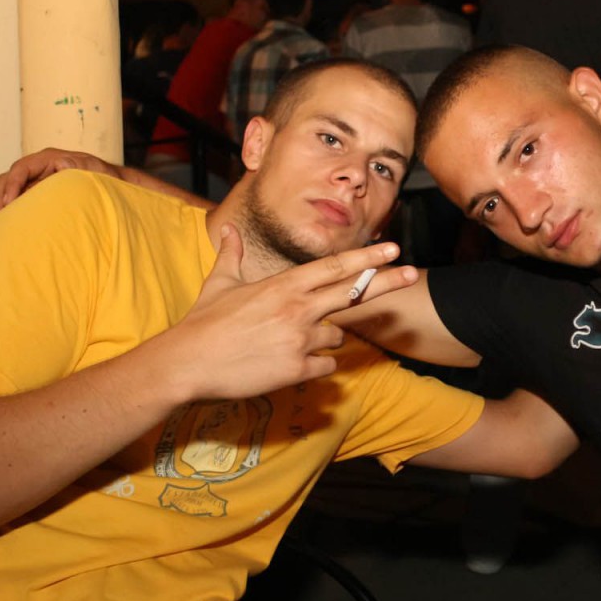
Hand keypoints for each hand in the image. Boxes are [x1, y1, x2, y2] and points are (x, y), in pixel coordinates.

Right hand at [0, 148, 121, 213]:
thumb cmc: (104, 178)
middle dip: (0, 195)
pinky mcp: (38, 192)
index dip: (12, 184)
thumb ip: (80, 166)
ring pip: (9, 188)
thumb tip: (61, 163)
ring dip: (1, 202)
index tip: (9, 202)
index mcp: (50, 158)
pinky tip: (9, 222)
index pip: (22, 168)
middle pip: (9, 177)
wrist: (112, 185)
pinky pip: (18, 198)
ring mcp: (37, 179)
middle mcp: (39, 167)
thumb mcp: (94, 170)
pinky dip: (11, 208)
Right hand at [161, 228, 419, 400]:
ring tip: (289, 342)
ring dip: (325, 338)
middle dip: (386, 281)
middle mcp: (298, 309)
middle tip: (412, 273)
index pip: (335, 267)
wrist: (187, 362)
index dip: (366, 257)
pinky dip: (315, 365)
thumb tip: (228, 231)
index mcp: (284, 286)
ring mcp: (300, 340)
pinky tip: (292, 364)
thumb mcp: (219, 284)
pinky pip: (325, 366)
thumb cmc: (203, 323)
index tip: (392, 248)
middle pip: (353, 292)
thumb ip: (231, 255)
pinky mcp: (297, 369)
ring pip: (337, 336)